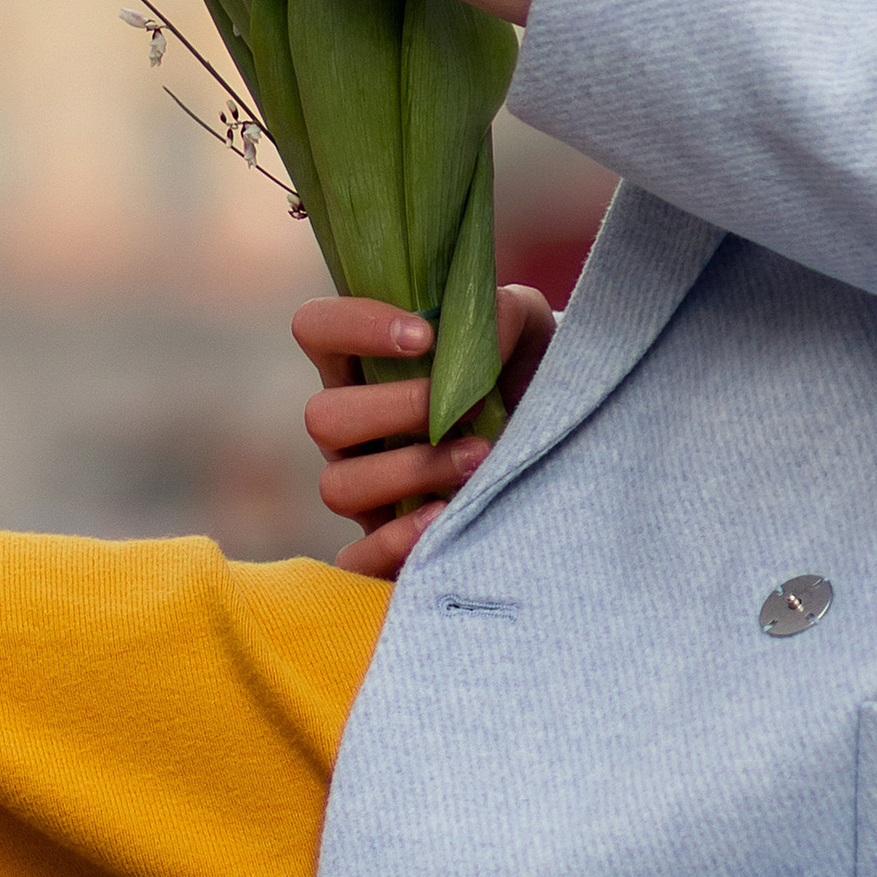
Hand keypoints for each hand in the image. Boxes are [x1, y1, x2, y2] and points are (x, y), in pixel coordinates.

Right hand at [295, 286, 558, 576]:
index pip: (316, 327)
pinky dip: (395, 542)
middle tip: (467, 408)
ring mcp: (361, 488)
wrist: (559, 444)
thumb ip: (501, 315)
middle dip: (397, 410)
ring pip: (337, 486)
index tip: (424, 337)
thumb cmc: (524, 375)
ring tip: (478, 459)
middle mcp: (350, 427)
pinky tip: (447, 517)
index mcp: (363, 363)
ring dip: (411, 471)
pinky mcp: (383, 545)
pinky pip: (354, 561)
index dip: (355, 326)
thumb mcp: (525, 329)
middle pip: (321, 416)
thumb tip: (480, 337)